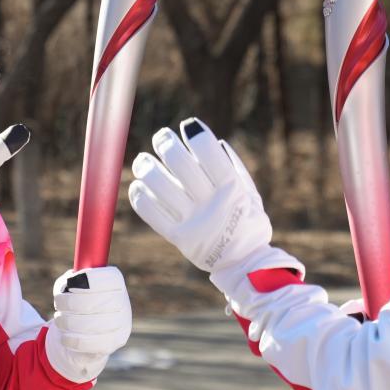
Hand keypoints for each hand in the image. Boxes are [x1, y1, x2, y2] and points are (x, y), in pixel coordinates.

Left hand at [45, 266, 130, 382]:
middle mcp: (123, 301)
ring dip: (67, 322)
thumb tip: (67, 285)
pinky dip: (71, 339)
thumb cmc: (76, 301)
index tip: (70, 285)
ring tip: (59, 319)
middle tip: (58, 304)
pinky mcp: (114, 342)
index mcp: (115, 282)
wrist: (85, 331)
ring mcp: (121, 324)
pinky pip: (90, 343)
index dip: (88, 280)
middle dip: (70, 303)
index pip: (109, 278)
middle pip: (95, 301)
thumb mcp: (69, 286)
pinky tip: (65, 336)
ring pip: (90, 324)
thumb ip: (67, 282)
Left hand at [128, 118, 272, 273]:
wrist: (244, 264)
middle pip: (181, 165)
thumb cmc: (248, 222)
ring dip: (147, 167)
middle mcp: (212, 204)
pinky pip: (152, 213)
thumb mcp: (251, 193)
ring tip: (142, 160)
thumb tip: (213, 141)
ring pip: (160, 186)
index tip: (188, 125)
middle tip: (161, 137)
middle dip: (167, 144)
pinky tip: (139, 185)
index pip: (210, 155)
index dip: (196, 135)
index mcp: (233, 191)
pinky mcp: (178, 238)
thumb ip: (234, 167)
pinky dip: (141, 196)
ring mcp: (193, 222)